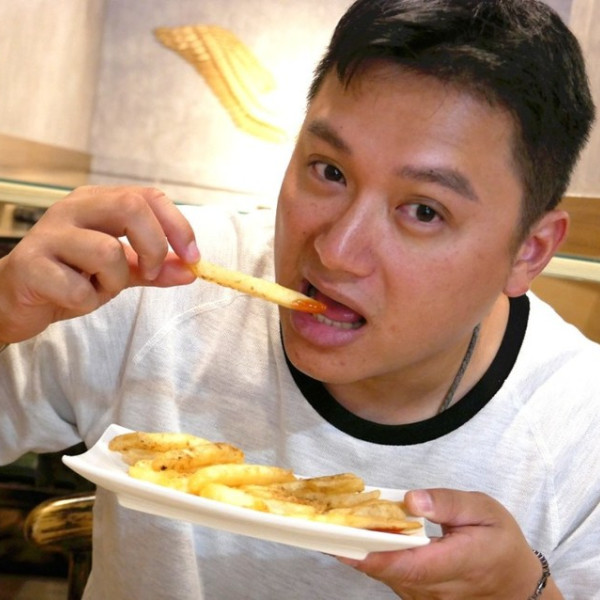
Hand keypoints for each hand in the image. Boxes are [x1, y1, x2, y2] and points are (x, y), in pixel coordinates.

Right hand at [0, 185, 199, 342]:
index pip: (149, 196)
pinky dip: (87, 301)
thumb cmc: (68, 277)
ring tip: (98, 287)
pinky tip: (71, 297)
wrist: (15, 298)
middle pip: (132, 207)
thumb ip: (154, 269)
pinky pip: (79, 288)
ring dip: (114, 281)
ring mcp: (49, 234)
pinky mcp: (30, 264)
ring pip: (108, 251)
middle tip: (149, 273)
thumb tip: (191, 270)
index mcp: (97, 202)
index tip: (194, 258)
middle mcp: (73, 209)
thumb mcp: (119, 271)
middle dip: (154, 247)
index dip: (178, 227)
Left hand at [338, 488, 561, 598]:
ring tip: (333, 523)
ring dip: (359, 552)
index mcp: (456, 563)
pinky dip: (371, 558)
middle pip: (388, 571)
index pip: (408, 565)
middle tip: (324, 520)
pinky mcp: (419, 597)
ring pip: (385, 576)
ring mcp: (426, 597)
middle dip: (355, 547)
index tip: (342, 539)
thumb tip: (411, 500)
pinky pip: (390, 578)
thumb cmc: (499, 541)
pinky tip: (357, 536)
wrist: (516, 585)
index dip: (373, 555)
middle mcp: (437, 589)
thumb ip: (447, 503)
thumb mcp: (483, 509)